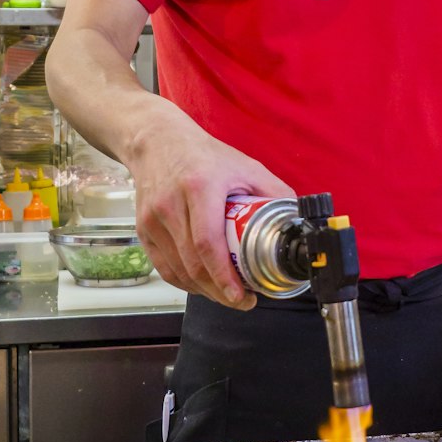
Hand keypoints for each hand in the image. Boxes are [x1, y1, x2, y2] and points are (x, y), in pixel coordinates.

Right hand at [126, 101, 294, 310]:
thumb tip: (297, 220)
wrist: (156, 142)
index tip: (241, 293)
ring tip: (227, 294)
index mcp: (199, 187)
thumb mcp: (245, 166)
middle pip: (193, 263)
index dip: (224, 275)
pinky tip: (203, 285)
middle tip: (242, 300)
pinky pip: (164, 268)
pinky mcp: (143, 229)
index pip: (208, 242)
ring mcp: (153, 219)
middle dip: (220, 291)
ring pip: (179, 271)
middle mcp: (172, 205)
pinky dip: (185, 283)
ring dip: (205, 291)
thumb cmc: (201, 154)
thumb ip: (274, 191)